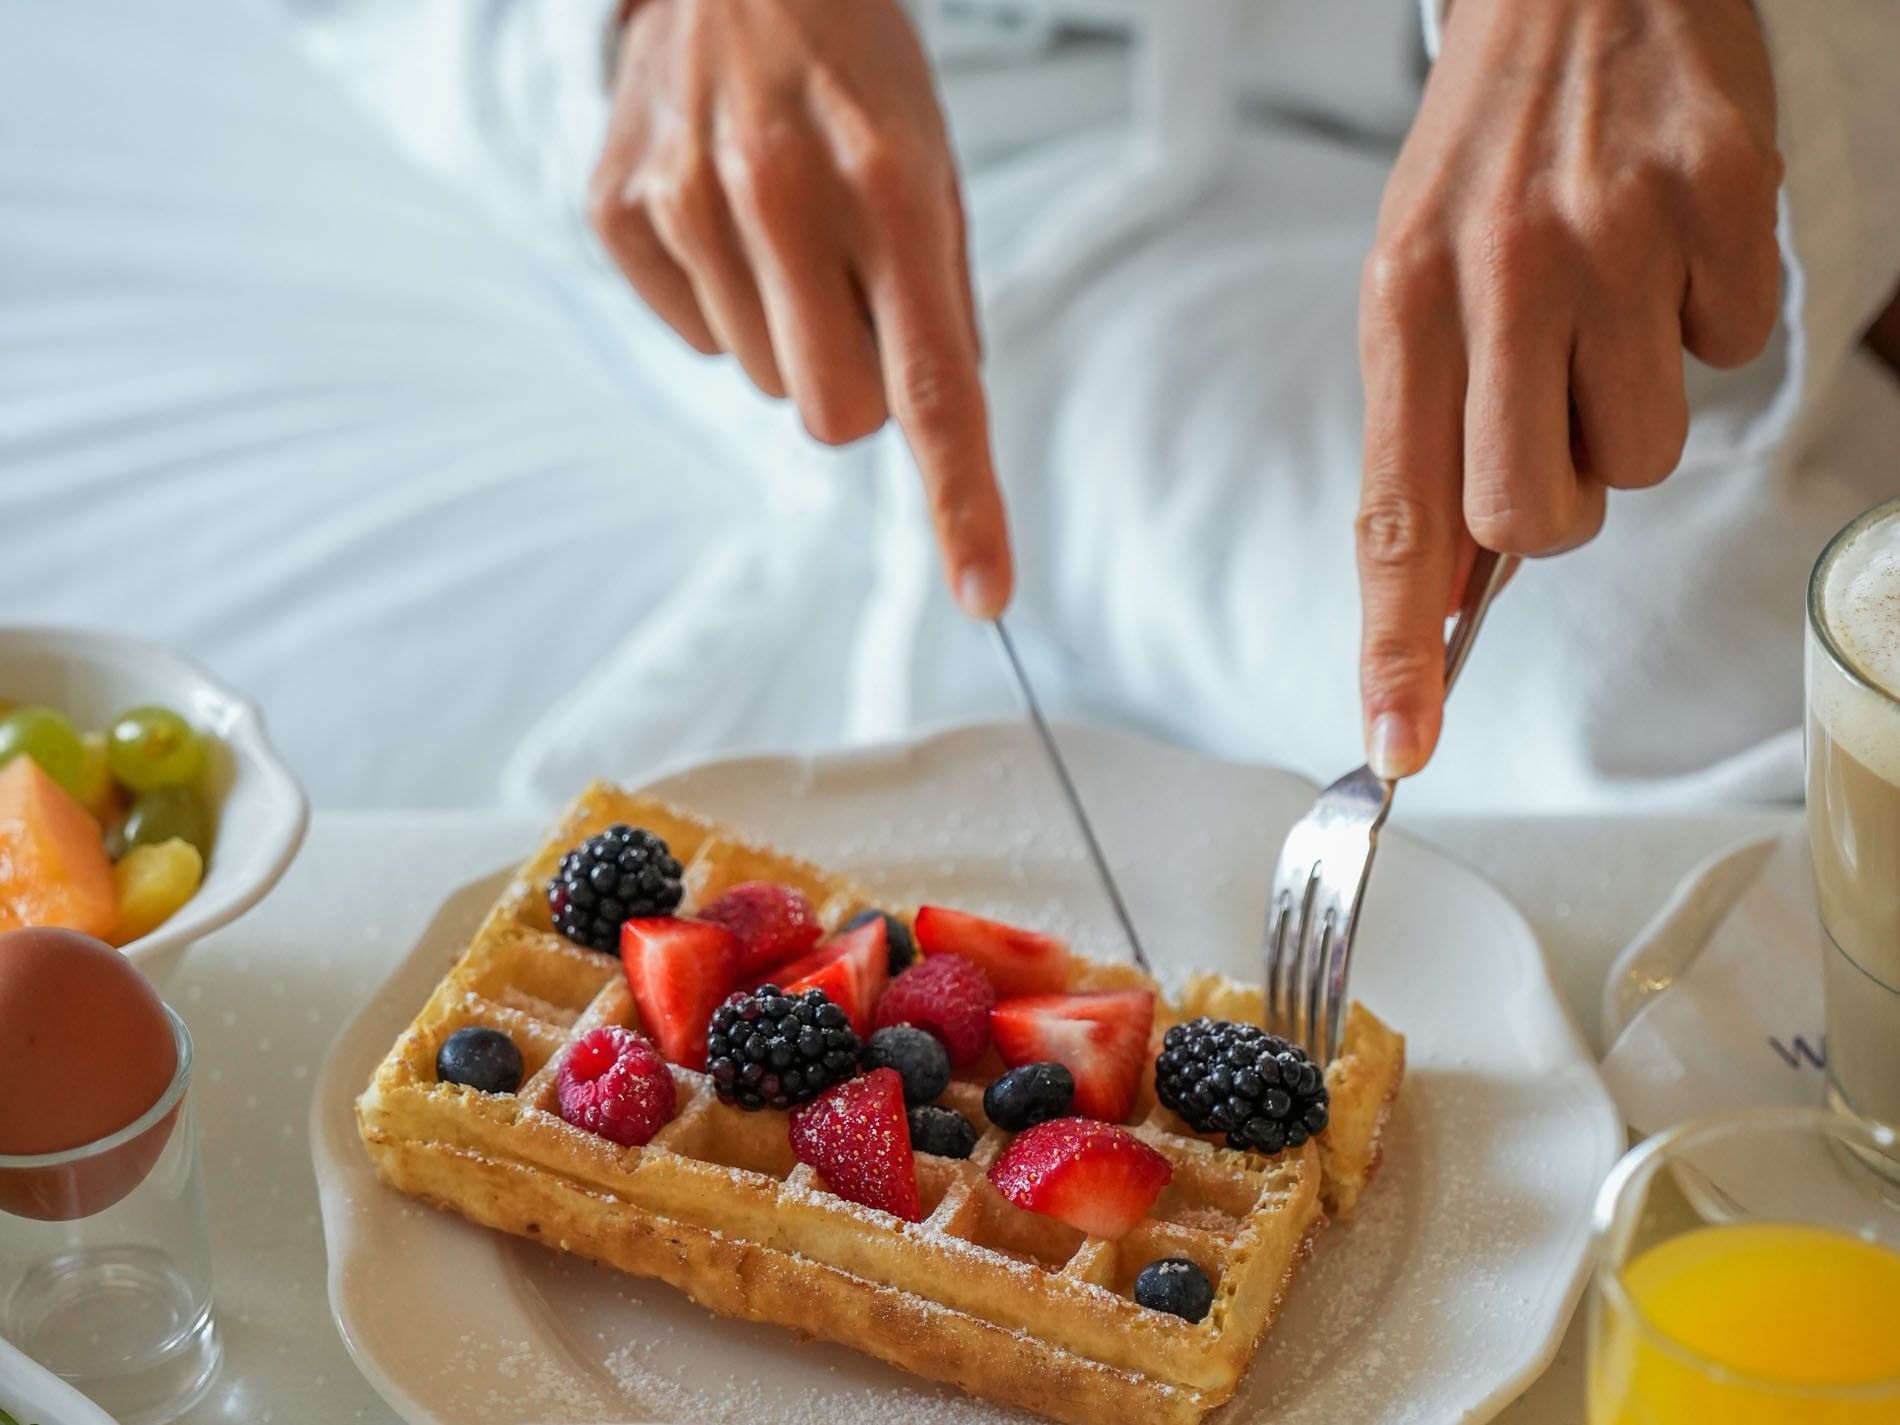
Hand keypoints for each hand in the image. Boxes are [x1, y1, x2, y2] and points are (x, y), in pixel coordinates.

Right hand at [589, 0, 1011, 616]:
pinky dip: (717, 301)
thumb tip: (937, 428)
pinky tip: (723, 219)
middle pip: (833, 416)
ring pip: (761, 381)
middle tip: (851, 291)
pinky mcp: (616, 212)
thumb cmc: (852, 71)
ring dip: (785, 329)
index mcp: (892, 188)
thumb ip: (943, 301)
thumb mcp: (934, 165)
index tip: (985, 590)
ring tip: (782, 226)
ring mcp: (685, 204)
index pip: (934, 388)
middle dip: (855, 383)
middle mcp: (781, 197)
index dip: (962, 501)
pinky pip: (690, 339)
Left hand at [1355, 0, 1780, 776]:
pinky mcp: (1726, 204)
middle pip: (1537, 519)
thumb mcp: (1412, 277)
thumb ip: (1426, 427)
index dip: (1399, 643)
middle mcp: (1502, 278)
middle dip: (1552, 505)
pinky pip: (1733, 352)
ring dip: (1629, 409)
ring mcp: (1619, 241)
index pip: (1396, 514)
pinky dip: (1705, 323)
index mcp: (1402, 305)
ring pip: (1643, 455)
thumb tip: (1445, 587)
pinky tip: (1666, 251)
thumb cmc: (1486, 156)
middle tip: (1549, 410)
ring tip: (1606, 304)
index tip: (1402, 742)